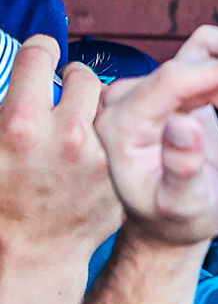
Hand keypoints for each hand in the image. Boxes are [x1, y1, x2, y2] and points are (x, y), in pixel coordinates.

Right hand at [0, 38, 120, 262]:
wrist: (30, 252)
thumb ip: (1, 107)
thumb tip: (15, 73)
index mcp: (21, 120)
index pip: (40, 54)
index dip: (40, 52)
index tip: (42, 56)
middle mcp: (66, 133)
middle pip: (82, 75)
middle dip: (71, 79)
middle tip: (63, 89)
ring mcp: (97, 155)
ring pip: (108, 105)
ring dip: (93, 106)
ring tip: (78, 117)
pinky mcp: (119, 173)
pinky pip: (120, 137)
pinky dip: (109, 136)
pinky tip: (90, 148)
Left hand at [95, 25, 217, 246]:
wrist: (173, 223)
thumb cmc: (175, 219)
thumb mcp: (181, 204)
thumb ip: (180, 166)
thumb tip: (182, 123)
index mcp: (121, 125)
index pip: (172, 79)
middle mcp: (130, 98)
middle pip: (198, 69)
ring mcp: (153, 89)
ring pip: (210, 57)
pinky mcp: (178, 86)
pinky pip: (210, 56)